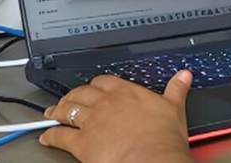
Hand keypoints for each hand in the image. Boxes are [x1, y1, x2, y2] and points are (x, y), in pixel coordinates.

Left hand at [39, 72, 195, 162]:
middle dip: (72, 95)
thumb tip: (183, 76)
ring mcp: (92, 122)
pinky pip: (61, 136)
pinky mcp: (82, 142)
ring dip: (58, 111)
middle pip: (82, 93)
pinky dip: (51, 136)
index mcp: (127, 93)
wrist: (151, 160)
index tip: (93, 87)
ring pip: (68, 111)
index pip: (105, 82)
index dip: (96, 85)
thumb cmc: (163, 139)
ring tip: (51, 113)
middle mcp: (106, 103)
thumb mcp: (174, 109)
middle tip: (67, 98)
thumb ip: (176, 89)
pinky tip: (47, 137)